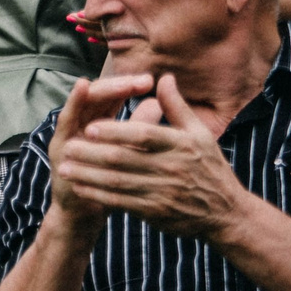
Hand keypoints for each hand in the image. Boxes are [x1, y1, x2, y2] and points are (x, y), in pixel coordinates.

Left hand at [58, 72, 252, 240]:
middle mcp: (172, 168)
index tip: (89, 127)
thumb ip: (177, 107)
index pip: (143, 135)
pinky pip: (120, 202)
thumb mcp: (199, 134)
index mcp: (181, 145)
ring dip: (88, 175)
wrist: (226, 213)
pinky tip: (80, 188)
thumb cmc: (210, 168)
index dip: (115, 132)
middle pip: (124, 159)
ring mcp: (163, 192)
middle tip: (67, 147)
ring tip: (64, 167)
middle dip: (92, 153)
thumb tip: (163, 77)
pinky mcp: (155, 212)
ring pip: (117, 182)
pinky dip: (98, 195)